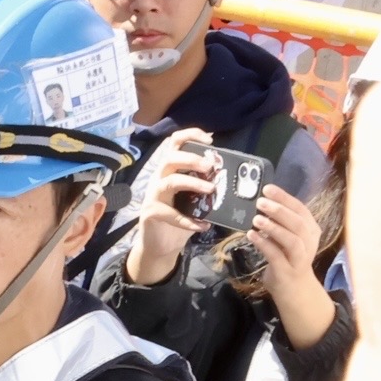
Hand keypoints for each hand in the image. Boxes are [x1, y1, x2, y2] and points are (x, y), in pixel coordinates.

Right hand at [123, 131, 216, 286]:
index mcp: (169, 169)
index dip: (190, 135)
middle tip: (210, 166)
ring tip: (210, 190)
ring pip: (169, 181)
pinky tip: (203, 226)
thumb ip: (203, 183)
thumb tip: (229, 174)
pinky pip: (170, 214)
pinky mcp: (151, 213)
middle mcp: (159, 178)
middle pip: (170, 158)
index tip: (209, 140)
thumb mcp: (192, 197)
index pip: (174, 143)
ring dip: (192, 183)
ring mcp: (153, 196)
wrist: (160, 245)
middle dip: (192, 159)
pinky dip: (188, 221)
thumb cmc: (179, 217)